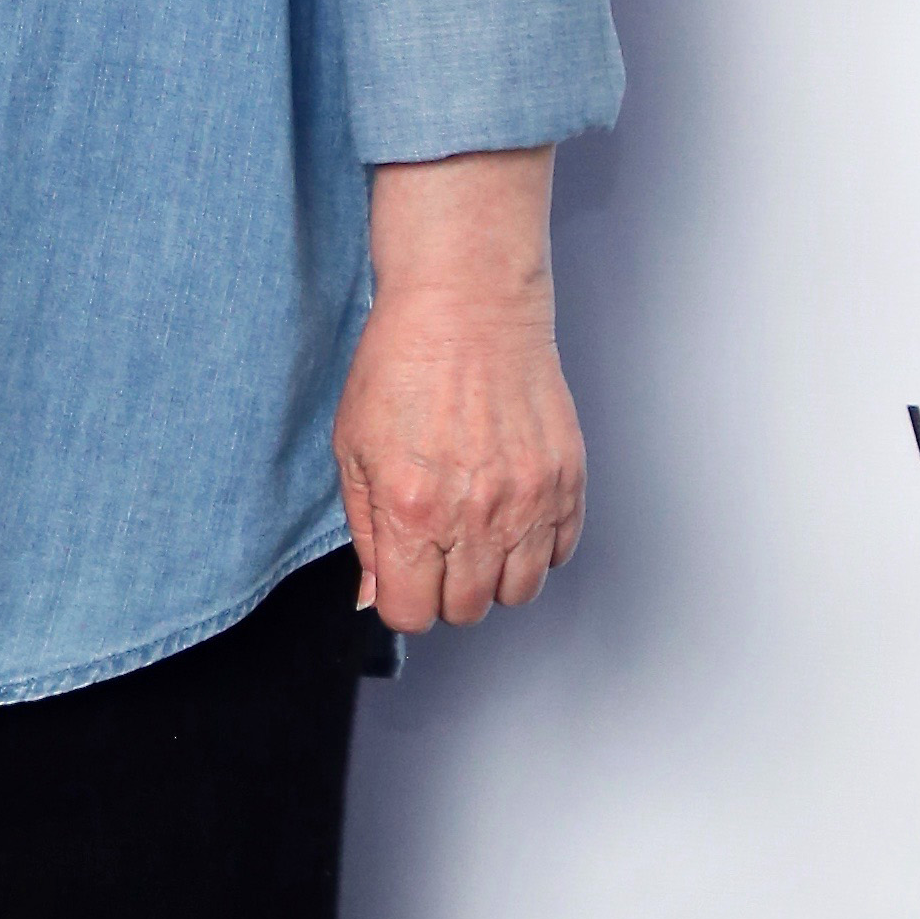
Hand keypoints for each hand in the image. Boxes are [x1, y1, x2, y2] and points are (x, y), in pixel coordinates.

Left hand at [333, 148, 584, 633]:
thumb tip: (377, 592)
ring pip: (519, 590)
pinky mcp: (566, 479)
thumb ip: (366, 530)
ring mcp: (529, 498)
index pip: (412, 613)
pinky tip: (511, 510)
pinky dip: (537, 545)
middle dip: (445, 589)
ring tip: (477, 532)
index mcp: (412, 511)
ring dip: (494, 574)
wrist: (466, 305)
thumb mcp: (353, 449)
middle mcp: (475, 514)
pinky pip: (560, 551)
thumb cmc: (401, 365)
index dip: (402, 598)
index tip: (402, 573)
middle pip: (467, 609)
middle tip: (437, 547)